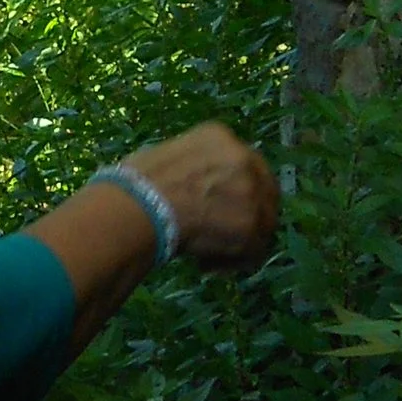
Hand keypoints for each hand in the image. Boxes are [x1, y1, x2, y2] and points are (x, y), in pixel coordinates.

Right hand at [127, 121, 279, 263]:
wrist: (139, 208)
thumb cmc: (137, 184)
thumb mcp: (168, 157)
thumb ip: (194, 168)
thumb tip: (194, 187)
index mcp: (220, 137)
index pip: (244, 164)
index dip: (234, 190)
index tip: (218, 206)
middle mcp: (244, 159)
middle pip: (264, 191)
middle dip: (246, 214)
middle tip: (222, 232)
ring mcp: (253, 193)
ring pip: (263, 224)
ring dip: (238, 241)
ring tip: (208, 252)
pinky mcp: (253, 227)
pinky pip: (254, 252)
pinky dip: (232, 262)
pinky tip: (205, 263)